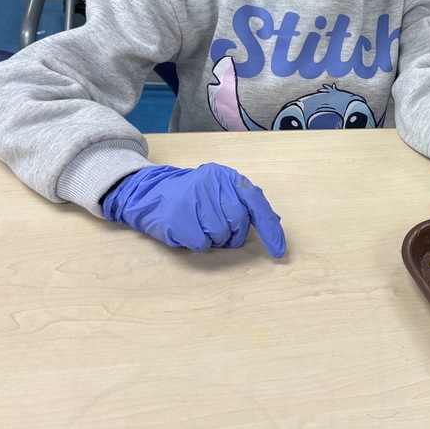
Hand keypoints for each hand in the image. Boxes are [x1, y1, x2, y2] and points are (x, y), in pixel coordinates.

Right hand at [103, 163, 285, 256]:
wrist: (150, 193)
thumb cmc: (193, 196)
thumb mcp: (220, 190)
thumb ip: (245, 202)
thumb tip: (274, 223)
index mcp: (227, 177)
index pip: (256, 203)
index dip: (270, 229)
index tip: (279, 251)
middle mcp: (213, 184)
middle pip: (239, 222)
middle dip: (234, 235)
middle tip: (220, 232)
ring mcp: (194, 199)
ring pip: (221, 234)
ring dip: (214, 239)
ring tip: (201, 226)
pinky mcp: (178, 217)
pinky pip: (202, 243)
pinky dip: (198, 244)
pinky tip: (189, 231)